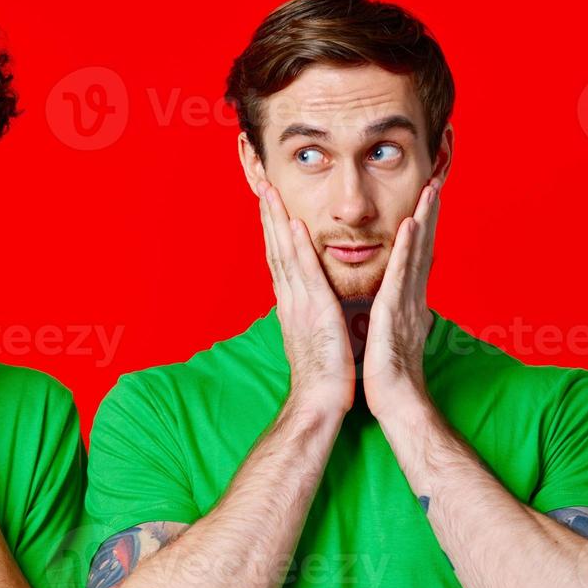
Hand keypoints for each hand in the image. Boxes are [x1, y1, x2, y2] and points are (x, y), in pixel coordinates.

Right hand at [257, 180, 353, 416]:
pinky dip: (297, 247)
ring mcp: (299, 304)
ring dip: (277, 221)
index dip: (274, 230)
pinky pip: (305, 273)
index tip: (271, 205)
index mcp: (294, 305)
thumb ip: (316, 316)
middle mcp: (291, 300)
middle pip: (276, 249)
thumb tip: (320, 305)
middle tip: (262, 185)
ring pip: (285, 254)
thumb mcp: (319, 337)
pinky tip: (293, 224)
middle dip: (269, 216)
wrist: (320, 402)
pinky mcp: (315, 311)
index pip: (281, 260)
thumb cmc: (325, 376)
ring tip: (270, 192)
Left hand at [362, 180, 440, 417]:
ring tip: (430, 189)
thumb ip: (399, 315)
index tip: (426, 200)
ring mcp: (407, 303)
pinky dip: (407, 249)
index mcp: (409, 302)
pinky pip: (402, 275)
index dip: (423, 228)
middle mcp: (413, 297)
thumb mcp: (393, 335)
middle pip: (423, 248)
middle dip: (430, 214)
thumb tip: (404, 303)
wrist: (395, 401)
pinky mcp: (395, 312)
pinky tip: (410, 226)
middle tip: (435, 181)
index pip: (417, 257)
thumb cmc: (390, 375)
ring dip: (424, 220)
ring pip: (417, 253)